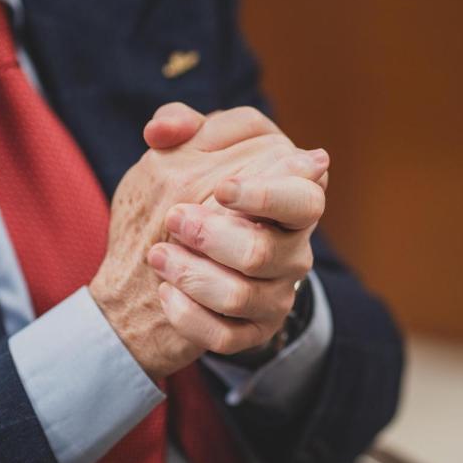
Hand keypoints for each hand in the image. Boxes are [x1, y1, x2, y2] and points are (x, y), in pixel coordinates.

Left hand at [148, 126, 326, 363]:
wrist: (159, 265)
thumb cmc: (186, 197)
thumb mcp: (185, 154)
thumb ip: (180, 126)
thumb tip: (162, 130)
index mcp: (289, 201)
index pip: (304, 197)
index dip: (266, 195)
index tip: (221, 189)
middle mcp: (292, 251)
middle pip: (264, 252)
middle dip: (212, 237)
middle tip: (174, 219)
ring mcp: (275, 295)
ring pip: (240, 296)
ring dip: (190, 274)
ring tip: (158, 257)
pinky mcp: (253, 332)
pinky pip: (224, 335)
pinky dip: (188, 316)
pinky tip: (165, 294)